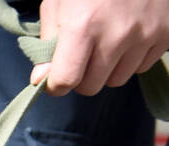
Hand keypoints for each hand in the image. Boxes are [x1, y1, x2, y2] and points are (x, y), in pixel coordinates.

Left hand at [31, 0, 168, 94]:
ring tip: (107, 42)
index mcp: (83, 26)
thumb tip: (41, 79)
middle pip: (91, 86)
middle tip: (82, 55)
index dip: (55, 84)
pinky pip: (142, 66)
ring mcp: (145, 35)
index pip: (66, 80)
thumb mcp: (58, 2)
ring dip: (108, 69)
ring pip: (117, 79)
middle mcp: (116, 35)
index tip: (55, 78)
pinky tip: (128, 36)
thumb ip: (48, 43)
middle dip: (82, 76)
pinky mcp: (166, 34)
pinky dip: (132, 58)